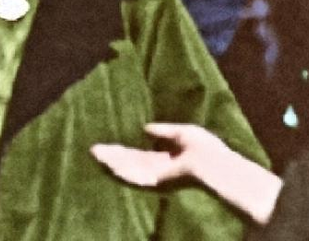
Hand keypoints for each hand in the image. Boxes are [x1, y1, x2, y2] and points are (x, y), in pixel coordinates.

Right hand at [91, 123, 281, 224]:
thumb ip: (164, 130)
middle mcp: (158, 170)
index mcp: (164, 159)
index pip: (138, 156)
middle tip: (92, 150)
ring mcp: (157, 177)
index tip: (105, 146)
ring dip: (112, 162)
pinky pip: (135, 175)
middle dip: (112, 156)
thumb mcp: (183, 132)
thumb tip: (146, 127)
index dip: (122, 151)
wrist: (216, 164)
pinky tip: (110, 163)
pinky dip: (121, 169)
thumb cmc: (207, 148)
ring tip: (96, 154)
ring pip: (129, 169)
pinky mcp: (157, 181)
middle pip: (129, 163)